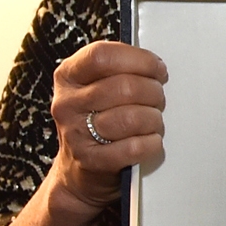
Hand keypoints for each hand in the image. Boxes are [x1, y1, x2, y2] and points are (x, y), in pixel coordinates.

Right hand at [48, 41, 167, 213]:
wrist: (81, 170)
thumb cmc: (98, 119)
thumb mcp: (97, 86)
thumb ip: (120, 70)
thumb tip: (155, 65)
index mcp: (68, 76)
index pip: (103, 56)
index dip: (138, 60)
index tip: (157, 69)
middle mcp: (67, 103)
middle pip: (125, 87)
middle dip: (153, 92)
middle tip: (158, 99)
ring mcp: (76, 133)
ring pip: (132, 117)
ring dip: (153, 119)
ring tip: (152, 121)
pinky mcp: (91, 161)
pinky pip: (134, 147)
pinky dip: (151, 143)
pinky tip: (149, 140)